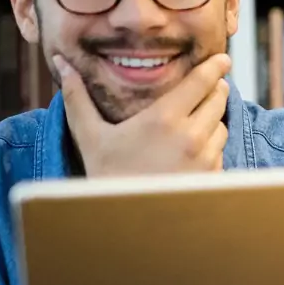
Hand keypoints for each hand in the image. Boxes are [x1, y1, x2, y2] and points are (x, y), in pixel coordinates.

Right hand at [57, 53, 231, 176]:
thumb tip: (61, 63)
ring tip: (192, 125)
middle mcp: (191, 136)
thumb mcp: (89, 136)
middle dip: (214, 90)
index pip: (202, 81)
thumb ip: (77, 98)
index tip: (222, 58)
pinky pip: (221, 152)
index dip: (215, 67)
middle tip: (206, 87)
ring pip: (221, 126)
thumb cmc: (106, 178)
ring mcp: (206, 159)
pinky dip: (212, 148)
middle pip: (218, 99)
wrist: (124, 225)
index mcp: (164, 119)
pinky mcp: (213, 178)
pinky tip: (192, 153)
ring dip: (213, 121)